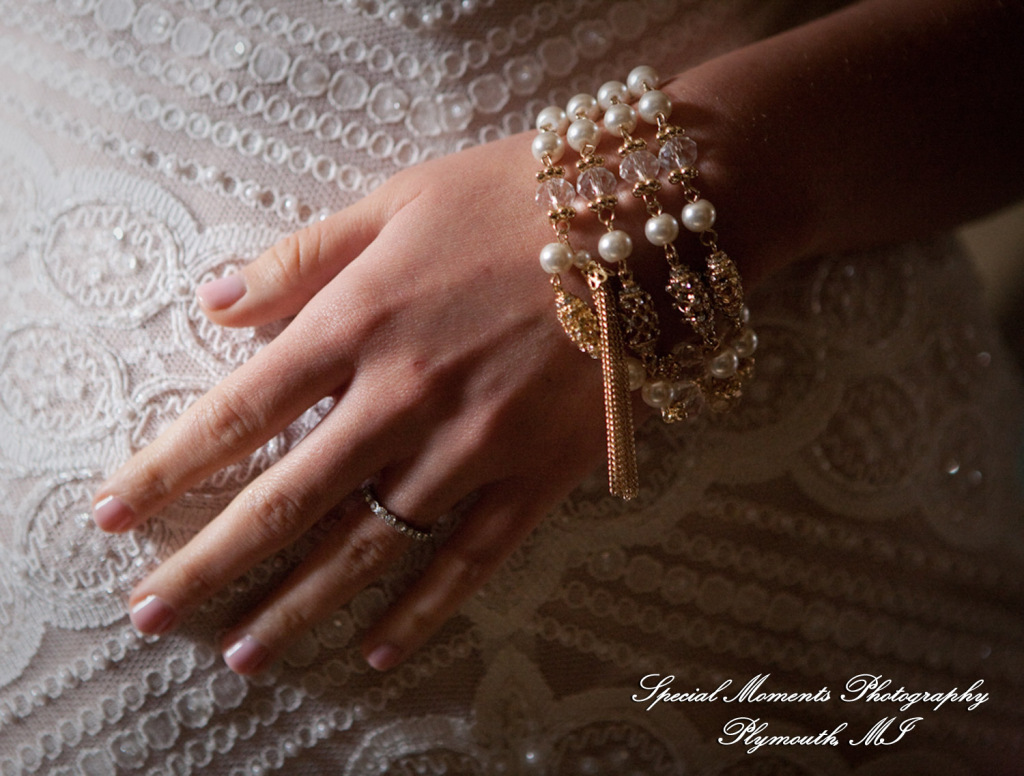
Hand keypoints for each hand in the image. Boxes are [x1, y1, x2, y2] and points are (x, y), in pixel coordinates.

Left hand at [91, 133, 608, 672]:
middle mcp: (406, 397)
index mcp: (362, 322)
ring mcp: (475, 446)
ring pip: (372, 547)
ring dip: (300, 605)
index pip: (241, 411)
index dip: (170, 466)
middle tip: (151, 614)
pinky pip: (471, 561)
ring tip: (243, 653)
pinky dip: (423, 613)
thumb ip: (302, 257)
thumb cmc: (517, 198)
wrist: (649, 222)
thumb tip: (213, 302)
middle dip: (211, 561)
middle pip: (288, 498)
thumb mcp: (399, 201)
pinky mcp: (538, 477)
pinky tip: (378, 649)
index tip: (117, 514)